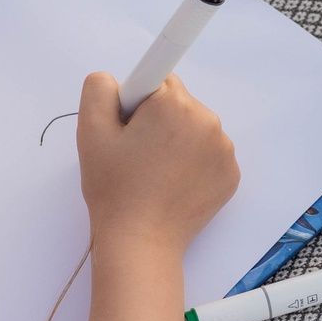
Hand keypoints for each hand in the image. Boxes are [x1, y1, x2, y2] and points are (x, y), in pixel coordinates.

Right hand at [75, 72, 237, 259]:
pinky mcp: (231, 174)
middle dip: (156, 120)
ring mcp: (224, 150)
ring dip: (176, 140)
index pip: (158, 79)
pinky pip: (207, 153)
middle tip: (135, 154)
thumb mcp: (91, 131)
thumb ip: (100, 88)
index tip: (130, 125)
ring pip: (194, 128)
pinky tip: (172, 184)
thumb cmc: (115, 188)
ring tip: (153, 172)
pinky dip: (192, 163)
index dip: (138, 102)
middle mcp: (208, 121)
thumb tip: (118, 80)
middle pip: (177, 103)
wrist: (141, 241)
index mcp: (175, 104)